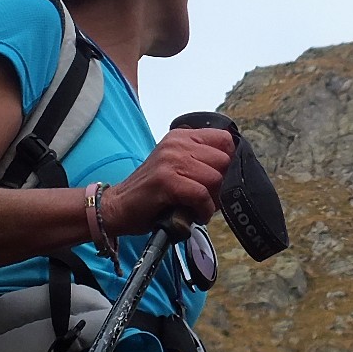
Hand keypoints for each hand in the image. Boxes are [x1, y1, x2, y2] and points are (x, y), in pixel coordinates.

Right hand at [98, 127, 235, 234]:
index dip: (229, 163)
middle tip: (207, 199)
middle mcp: (177, 143)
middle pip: (223, 161)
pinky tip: (195, 215)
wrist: (118, 207)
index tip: (221, 180)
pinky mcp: (166, 180)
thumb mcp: (178, 166)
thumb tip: (235, 171)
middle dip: (221, 185)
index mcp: (182, 136)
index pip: (225, 140)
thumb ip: (202, 161)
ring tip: (199, 208)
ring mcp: (171, 160)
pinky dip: (203, 210)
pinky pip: (201, 195)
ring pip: (215, 178)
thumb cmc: (153, 192)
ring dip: (212, 200)